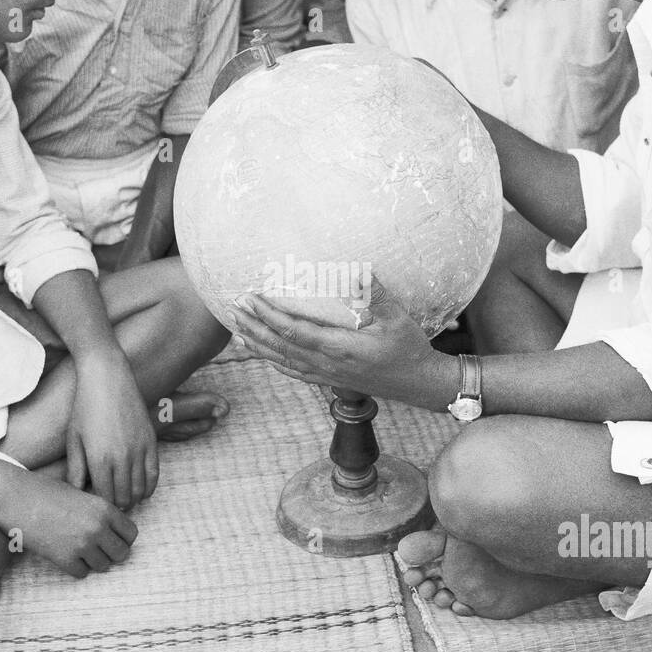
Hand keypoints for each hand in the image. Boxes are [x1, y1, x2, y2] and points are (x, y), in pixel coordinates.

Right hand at [1, 471, 137, 577]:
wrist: (17, 498)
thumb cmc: (48, 492)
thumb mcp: (82, 494)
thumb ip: (101, 512)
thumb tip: (116, 531)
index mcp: (105, 508)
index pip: (131, 534)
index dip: (122, 537)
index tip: (111, 538)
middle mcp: (98, 528)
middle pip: (122, 554)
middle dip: (111, 553)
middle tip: (97, 548)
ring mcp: (82, 545)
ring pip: (103, 566)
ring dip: (93, 561)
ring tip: (78, 549)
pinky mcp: (64, 559)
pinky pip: (81, 573)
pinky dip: (75, 567)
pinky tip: (65, 554)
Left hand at [67, 355, 158, 509]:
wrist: (107, 377)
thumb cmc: (84, 407)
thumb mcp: (74, 439)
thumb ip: (76, 470)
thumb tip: (77, 493)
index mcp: (99, 459)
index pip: (104, 498)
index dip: (100, 504)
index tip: (95, 502)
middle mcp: (122, 457)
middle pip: (123, 497)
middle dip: (116, 504)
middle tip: (108, 502)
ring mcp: (139, 449)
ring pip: (139, 490)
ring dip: (131, 498)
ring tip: (122, 498)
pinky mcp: (151, 441)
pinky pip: (154, 474)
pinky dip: (148, 487)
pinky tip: (140, 491)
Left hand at [229, 273, 452, 410]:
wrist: (417, 383)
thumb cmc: (408, 349)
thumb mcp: (397, 317)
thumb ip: (376, 292)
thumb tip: (357, 268)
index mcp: (340, 347)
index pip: (294, 331)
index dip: (270, 316)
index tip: (253, 299)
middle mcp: (327, 364)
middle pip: (280, 347)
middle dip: (254, 327)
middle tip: (233, 309)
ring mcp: (326, 375)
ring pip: (282, 361)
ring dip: (257, 345)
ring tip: (236, 330)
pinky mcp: (330, 380)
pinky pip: (294, 372)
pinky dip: (274, 362)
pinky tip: (262, 354)